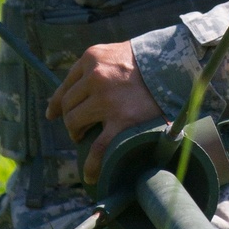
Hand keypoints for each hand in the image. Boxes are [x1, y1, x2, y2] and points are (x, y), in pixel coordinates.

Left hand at [46, 40, 163, 184]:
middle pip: (69, 104)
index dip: (57, 102)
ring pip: (75, 122)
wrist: (176, 65)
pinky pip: (98, 148)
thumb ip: (99, 65)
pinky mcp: (123, 120)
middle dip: (70, 119)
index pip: (67, 84)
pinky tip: (90, 174)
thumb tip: (82, 88)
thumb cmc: (148, 60)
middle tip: (78, 128)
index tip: (52, 114)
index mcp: (92, 58)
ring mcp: (107, 100)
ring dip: (75, 133)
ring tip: (82, 139)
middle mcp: (95, 77)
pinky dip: (92, 164)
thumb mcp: (117, 53)